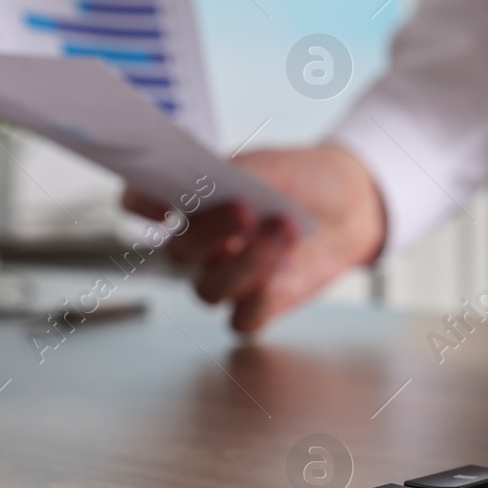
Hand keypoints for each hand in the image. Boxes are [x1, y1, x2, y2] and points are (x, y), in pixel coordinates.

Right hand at [122, 144, 384, 333]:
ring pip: (208, 290)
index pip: (141, 203)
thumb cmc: (298, 180)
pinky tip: (283, 274)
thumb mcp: (268, 166)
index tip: (161, 204)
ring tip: (285, 230)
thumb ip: (236, 175)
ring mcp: (227, 276)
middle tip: (244, 211)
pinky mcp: (259, 305)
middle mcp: (202, 244)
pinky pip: (241, 321)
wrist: (348, 202)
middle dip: (209, 233)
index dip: (139, 204)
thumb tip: (212, 182)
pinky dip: (259, 301)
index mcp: (192, 203)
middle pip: (179, 252)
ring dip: (246, 264)